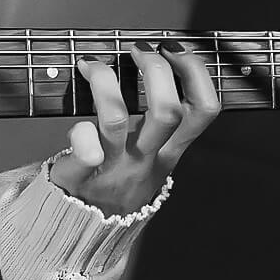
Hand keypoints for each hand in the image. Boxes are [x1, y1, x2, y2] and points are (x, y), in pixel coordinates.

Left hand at [50, 41, 218, 216]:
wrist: (88, 230)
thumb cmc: (119, 180)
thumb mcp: (154, 156)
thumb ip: (159, 122)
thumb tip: (158, 62)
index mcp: (170, 149)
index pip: (204, 110)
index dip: (196, 73)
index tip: (174, 49)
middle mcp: (147, 157)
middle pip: (167, 111)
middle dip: (155, 69)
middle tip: (138, 51)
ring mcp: (115, 167)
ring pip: (116, 119)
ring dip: (103, 82)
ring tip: (92, 65)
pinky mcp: (82, 175)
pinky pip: (84, 150)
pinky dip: (78, 131)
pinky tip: (75, 119)